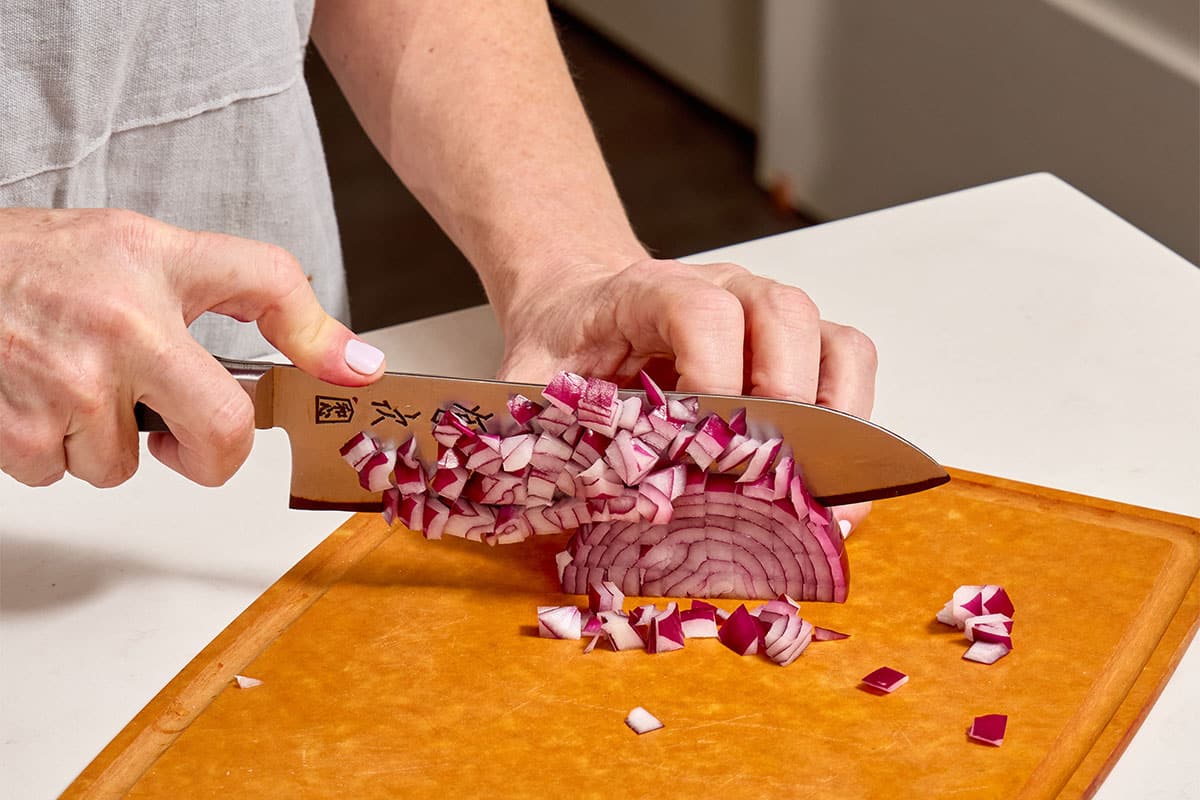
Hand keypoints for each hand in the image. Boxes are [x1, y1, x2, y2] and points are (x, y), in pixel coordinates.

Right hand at [0, 208, 384, 487]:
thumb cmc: (43, 263)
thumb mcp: (147, 250)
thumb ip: (249, 295)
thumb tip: (352, 361)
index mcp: (156, 269)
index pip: (269, 283)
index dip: (317, 336)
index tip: (350, 375)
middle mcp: (120, 325)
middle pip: (222, 431)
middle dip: (208, 452)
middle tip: (177, 431)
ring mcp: (68, 383)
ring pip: (122, 465)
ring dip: (103, 441)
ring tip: (75, 383)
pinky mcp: (18, 430)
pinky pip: (61, 473)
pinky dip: (51, 449)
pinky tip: (37, 398)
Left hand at [495, 257, 877, 533]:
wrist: (582, 304)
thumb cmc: (563, 341)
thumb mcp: (525, 375)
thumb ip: (525, 423)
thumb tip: (539, 496)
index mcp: (650, 290)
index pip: (702, 310)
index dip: (712, 374)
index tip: (700, 442)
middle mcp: (726, 289)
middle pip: (784, 317)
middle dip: (784, 404)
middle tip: (765, 477)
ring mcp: (769, 314)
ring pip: (832, 340)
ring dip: (834, 418)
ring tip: (815, 491)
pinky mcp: (798, 344)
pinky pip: (851, 363)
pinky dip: (854, 419)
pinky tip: (831, 479)